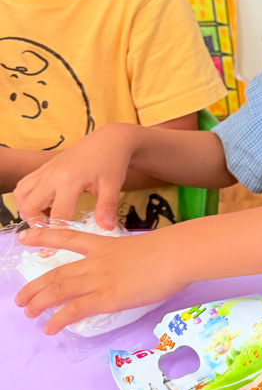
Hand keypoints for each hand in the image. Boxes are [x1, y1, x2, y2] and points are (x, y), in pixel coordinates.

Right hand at [13, 124, 136, 228]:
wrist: (108, 139)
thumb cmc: (112, 162)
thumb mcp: (113, 184)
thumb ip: (107, 206)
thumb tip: (107, 228)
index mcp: (69, 181)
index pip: (57, 216)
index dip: (56, 233)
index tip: (56, 249)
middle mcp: (52, 176)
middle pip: (30, 206)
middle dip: (36, 223)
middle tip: (51, 232)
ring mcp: (45, 171)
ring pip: (21, 194)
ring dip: (27, 210)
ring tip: (45, 218)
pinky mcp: (44, 168)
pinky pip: (24, 184)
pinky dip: (26, 198)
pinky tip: (43, 205)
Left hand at [15, 224, 188, 333]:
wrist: (176, 254)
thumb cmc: (170, 250)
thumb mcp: (145, 247)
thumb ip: (132, 258)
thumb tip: (136, 269)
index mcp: (105, 245)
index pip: (67, 238)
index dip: (43, 237)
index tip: (24, 237)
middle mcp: (96, 262)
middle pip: (57, 273)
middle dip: (35, 286)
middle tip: (20, 298)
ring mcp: (100, 279)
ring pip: (59, 290)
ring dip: (40, 302)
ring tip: (28, 313)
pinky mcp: (108, 298)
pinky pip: (76, 310)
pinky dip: (59, 319)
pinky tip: (51, 328)